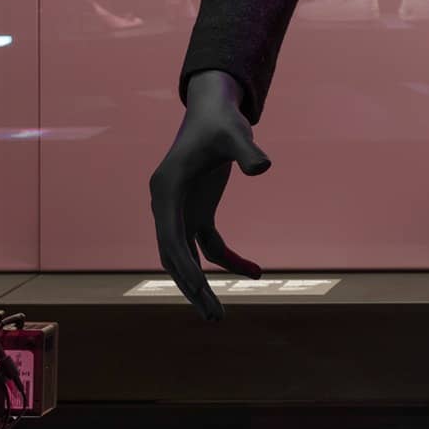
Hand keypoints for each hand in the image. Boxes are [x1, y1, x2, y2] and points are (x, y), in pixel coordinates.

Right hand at [147, 70, 271, 320]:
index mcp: (166, 189)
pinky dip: (229, 260)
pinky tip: (256, 271)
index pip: (170, 238)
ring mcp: (180, 210)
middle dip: (192, 288)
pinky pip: (209, 245)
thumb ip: (247, 151)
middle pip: (173, 256)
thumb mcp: (235, 134)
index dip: (184, 266)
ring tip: (219, 316)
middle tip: (214, 318)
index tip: (201, 290)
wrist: (214, 110)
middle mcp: (166, 204)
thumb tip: (262, 167)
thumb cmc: (222, 120)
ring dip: (203, 285)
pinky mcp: (196, 212)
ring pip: (187, 257)